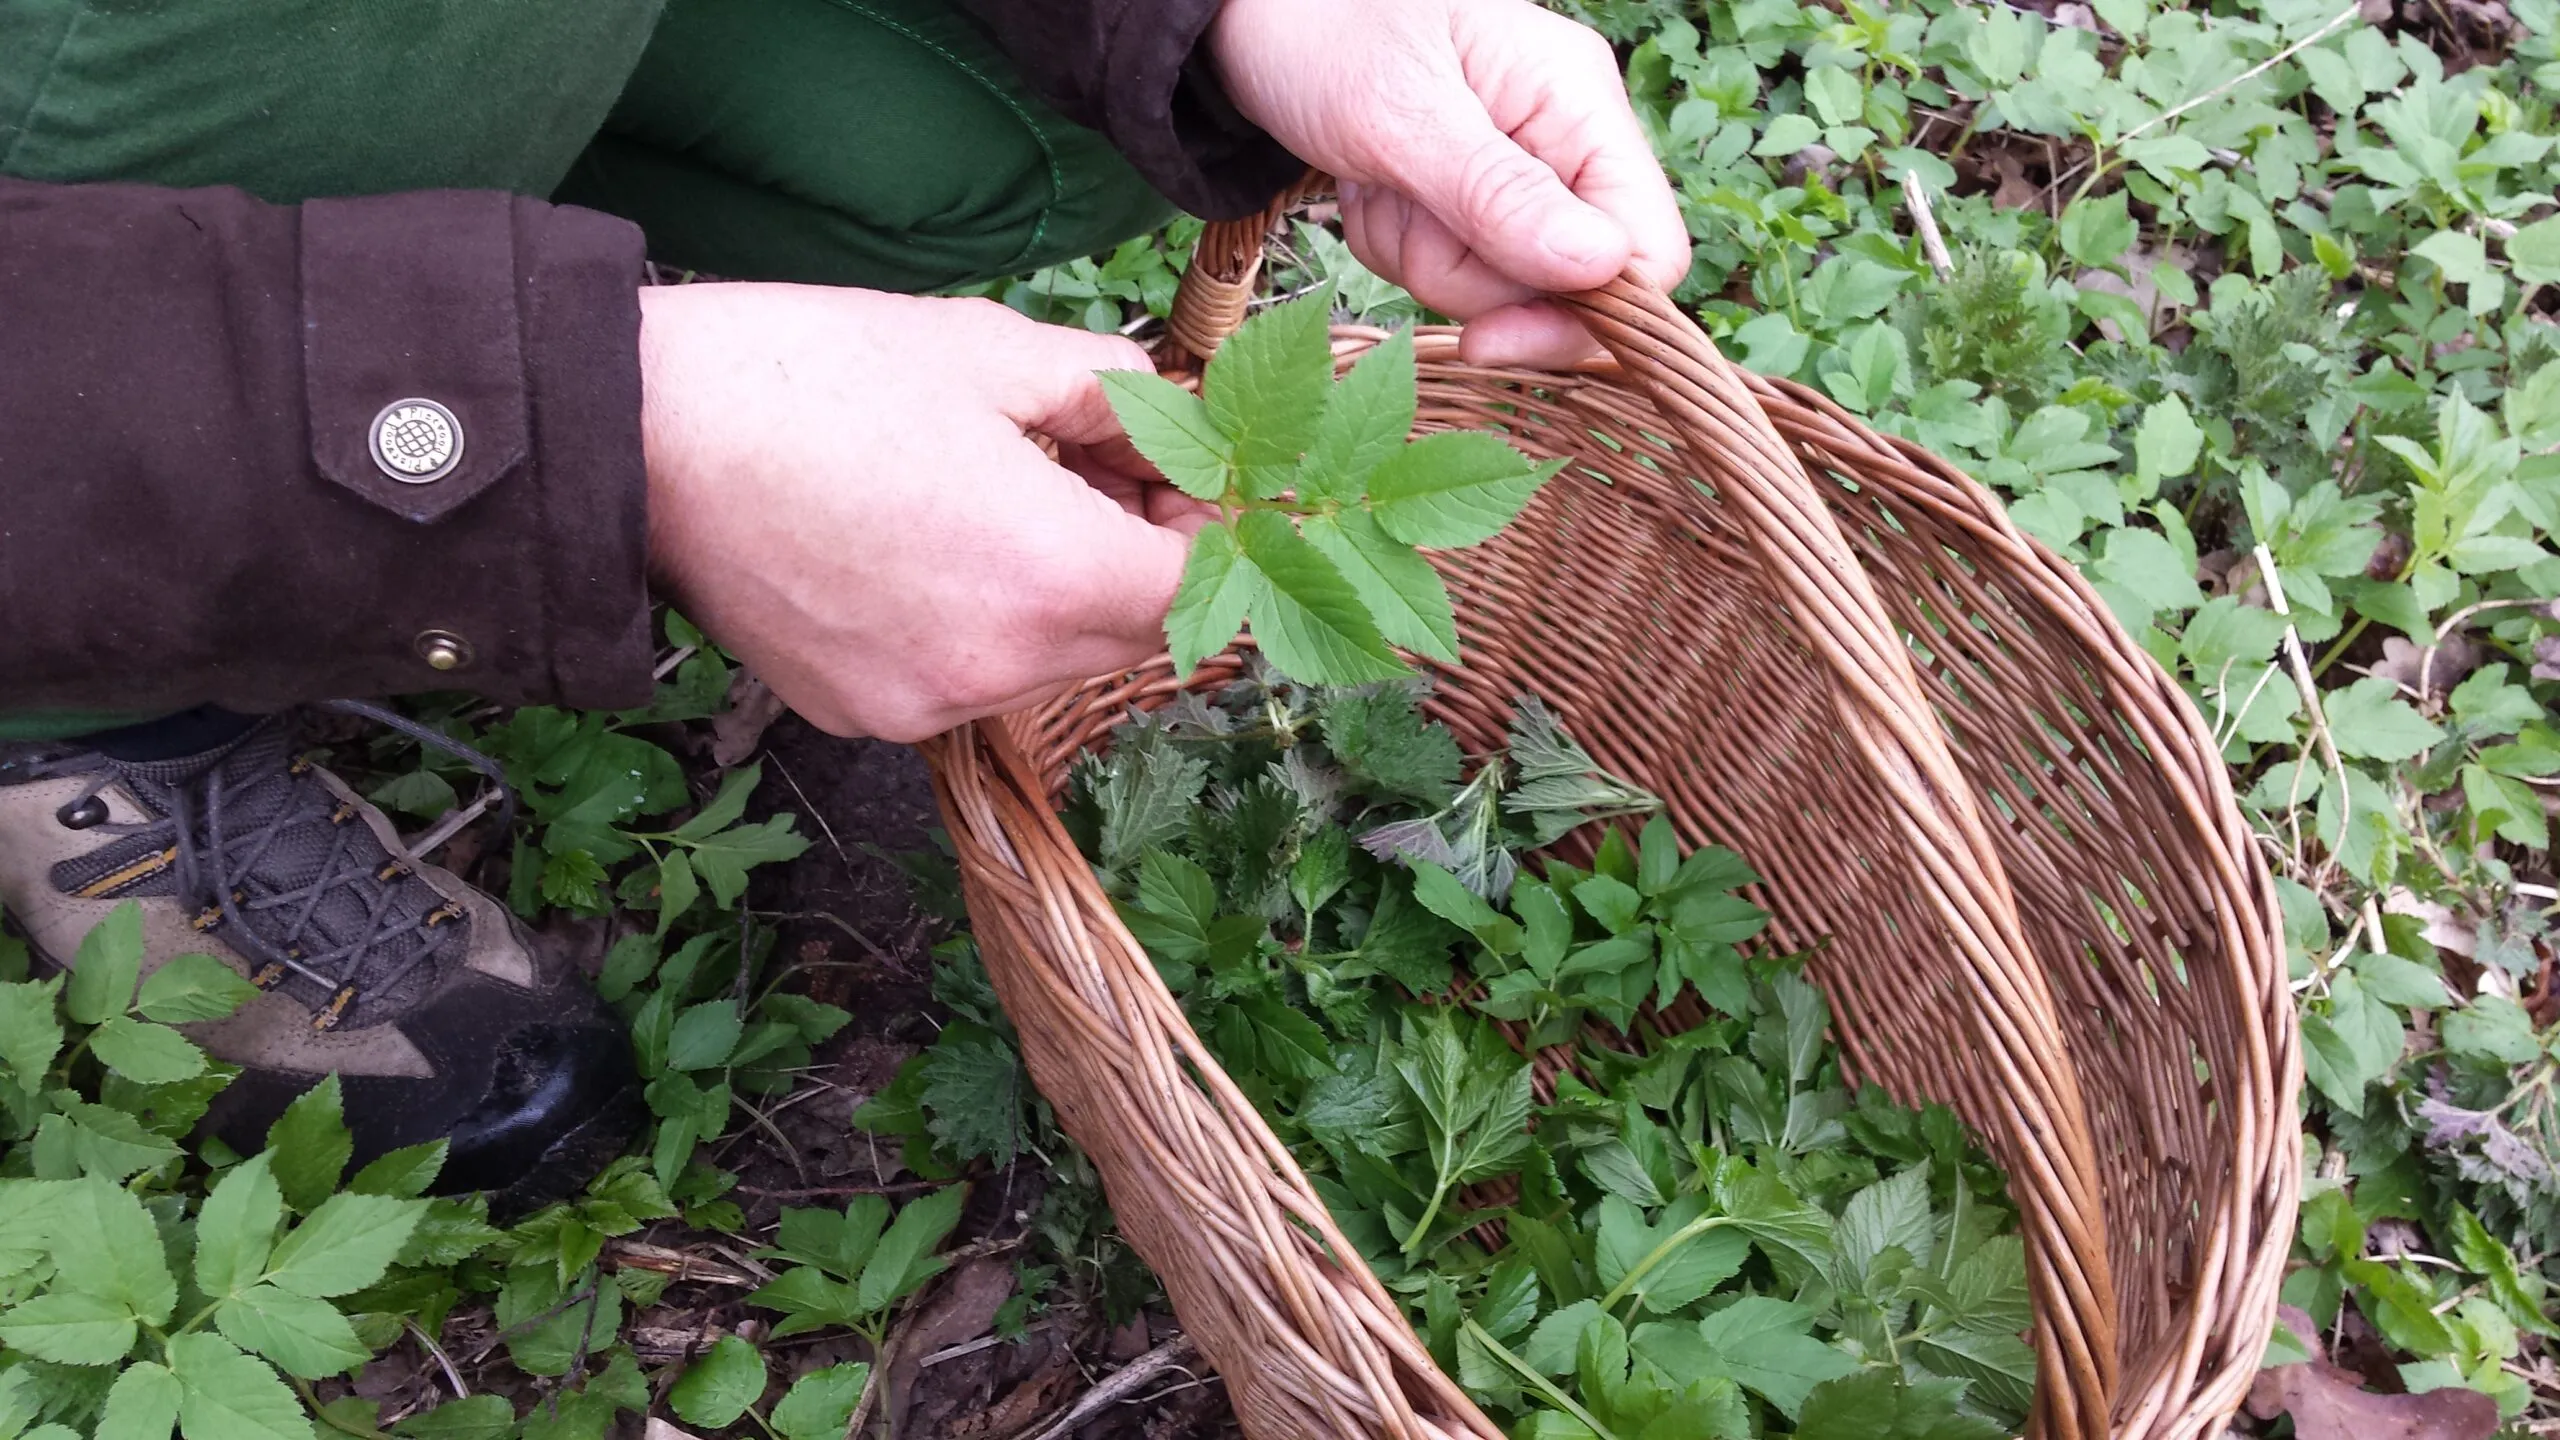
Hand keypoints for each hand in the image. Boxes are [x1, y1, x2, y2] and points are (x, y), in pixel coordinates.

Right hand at [637, 285, 1210, 741]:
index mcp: (1045, 573)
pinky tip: (923, 549)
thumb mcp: (990, 350)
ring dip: (1056, 598)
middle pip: (1128, 638)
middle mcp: (995, 666)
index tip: (1179, 481)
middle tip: (1101, 474)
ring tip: (1001, 504)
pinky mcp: (862, 716)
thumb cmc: (811, 375)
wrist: (638, 436)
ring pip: (1047, 666)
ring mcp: (923, 706)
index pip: (1189, 590)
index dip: (1205, 534)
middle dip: (1135, 561)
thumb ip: (1110, 392)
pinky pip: (962, 680)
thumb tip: (1170, 417)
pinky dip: (976, 626)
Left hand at [1209, 0, 1687, 366]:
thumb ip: (1497, 196)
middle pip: (1561, 285)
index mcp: (1578, 102)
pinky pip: (1444, 271)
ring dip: (1416, 252)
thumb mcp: (1402, 113)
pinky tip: (1365, 186)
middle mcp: (1562, 142)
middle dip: (1466, 271)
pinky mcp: (1466, 201)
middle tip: (1400, 199)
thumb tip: (1601, 268)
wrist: (1246, 17)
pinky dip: (1392, 242)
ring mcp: (1515, 175)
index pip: (1647, 247)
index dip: (1584, 315)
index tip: (1489, 337)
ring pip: (1493, 287)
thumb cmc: (1320, 29)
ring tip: (1375, 180)